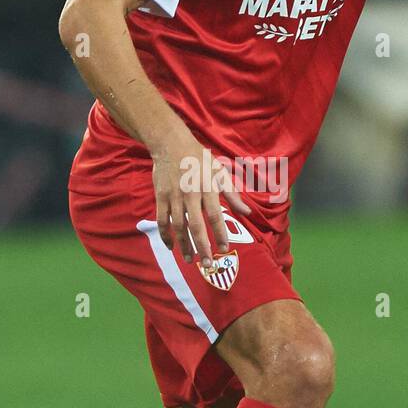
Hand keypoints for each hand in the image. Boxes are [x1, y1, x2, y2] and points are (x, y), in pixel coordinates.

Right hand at [151, 126, 251, 261]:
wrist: (170, 144)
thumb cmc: (199, 158)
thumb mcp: (220, 172)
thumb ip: (233, 194)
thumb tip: (247, 213)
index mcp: (208, 188)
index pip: (215, 216)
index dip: (220, 234)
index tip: (225, 249)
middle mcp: (190, 194)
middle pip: (196, 226)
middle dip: (203, 247)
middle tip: (208, 264)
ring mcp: (173, 197)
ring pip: (178, 227)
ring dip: (184, 245)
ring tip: (190, 260)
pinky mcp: (160, 197)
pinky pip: (162, 220)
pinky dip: (165, 235)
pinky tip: (171, 246)